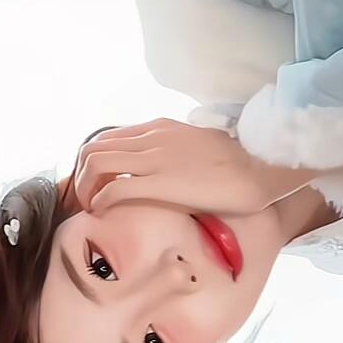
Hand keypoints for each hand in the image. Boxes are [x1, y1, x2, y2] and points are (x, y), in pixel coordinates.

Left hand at [73, 120, 307, 218]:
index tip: (95, 185)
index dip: (92, 162)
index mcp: (160, 128)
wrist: (261, 166)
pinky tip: (103, 214)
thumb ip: (178, 151)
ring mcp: (155, 158)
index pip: (108, 137)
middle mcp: (152, 138)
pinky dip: (100, 202)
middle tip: (86, 200)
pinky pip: (114, 188)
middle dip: (81, 176)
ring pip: (95, 163)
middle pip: (93, 148)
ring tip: (92, 208)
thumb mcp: (199, 147)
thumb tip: (170, 169)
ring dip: (85, 188)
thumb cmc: (238, 163)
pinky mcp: (161, 182)